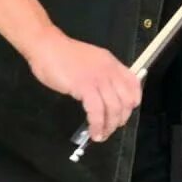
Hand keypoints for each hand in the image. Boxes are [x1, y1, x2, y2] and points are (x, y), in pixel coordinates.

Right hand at [25, 30, 141, 142]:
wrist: (47, 46)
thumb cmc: (63, 54)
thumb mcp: (90, 60)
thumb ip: (100, 73)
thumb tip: (104, 93)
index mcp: (111, 63)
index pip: (134, 83)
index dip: (133, 101)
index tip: (125, 112)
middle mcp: (109, 70)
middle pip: (126, 100)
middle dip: (121, 119)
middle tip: (111, 128)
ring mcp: (98, 78)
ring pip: (114, 108)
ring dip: (109, 126)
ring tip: (101, 135)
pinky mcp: (84, 87)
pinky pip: (97, 111)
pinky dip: (97, 125)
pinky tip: (93, 131)